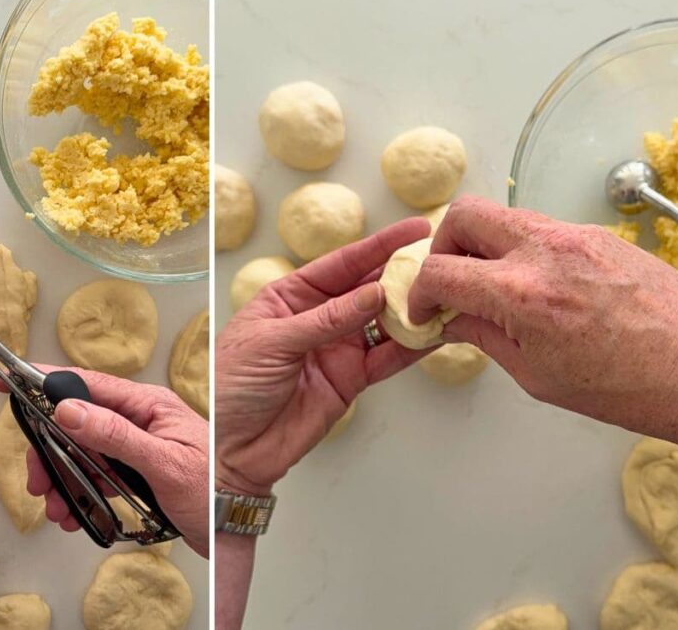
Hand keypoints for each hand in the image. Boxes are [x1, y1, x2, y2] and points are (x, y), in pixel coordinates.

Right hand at [0, 368, 208, 557]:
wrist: (235, 527)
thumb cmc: (214, 491)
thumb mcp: (163, 463)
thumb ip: (115, 436)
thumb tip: (69, 410)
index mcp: (148, 405)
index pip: (86, 383)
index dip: (43, 382)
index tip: (7, 379)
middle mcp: (140, 419)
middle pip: (76, 422)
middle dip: (50, 452)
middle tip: (38, 481)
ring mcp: (136, 445)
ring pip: (81, 452)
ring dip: (63, 480)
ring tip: (59, 508)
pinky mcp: (135, 470)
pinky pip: (95, 474)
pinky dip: (79, 493)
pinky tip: (75, 513)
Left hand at [215, 219, 432, 496]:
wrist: (233, 447)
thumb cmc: (233, 385)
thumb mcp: (272, 342)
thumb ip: (325, 320)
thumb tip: (372, 294)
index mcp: (290, 296)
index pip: (341, 263)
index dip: (377, 246)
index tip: (412, 230)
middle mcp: (318, 316)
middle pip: (367, 288)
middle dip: (401, 273)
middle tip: (438, 259)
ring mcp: (338, 347)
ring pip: (383, 321)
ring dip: (412, 309)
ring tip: (444, 293)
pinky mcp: (351, 378)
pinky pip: (387, 358)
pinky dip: (412, 347)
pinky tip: (435, 333)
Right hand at [407, 196, 677, 479]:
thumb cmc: (629, 386)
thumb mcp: (536, 374)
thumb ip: (485, 336)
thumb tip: (454, 320)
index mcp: (521, 293)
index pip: (441, 270)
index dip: (419, 291)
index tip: (424, 307)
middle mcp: (545, 251)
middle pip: (464, 215)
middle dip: (443, 246)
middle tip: (449, 280)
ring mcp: (576, 236)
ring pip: (504, 217)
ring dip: (484, 245)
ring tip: (493, 287)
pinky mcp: (600, 235)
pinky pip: (542, 229)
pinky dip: (523, 249)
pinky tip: (535, 287)